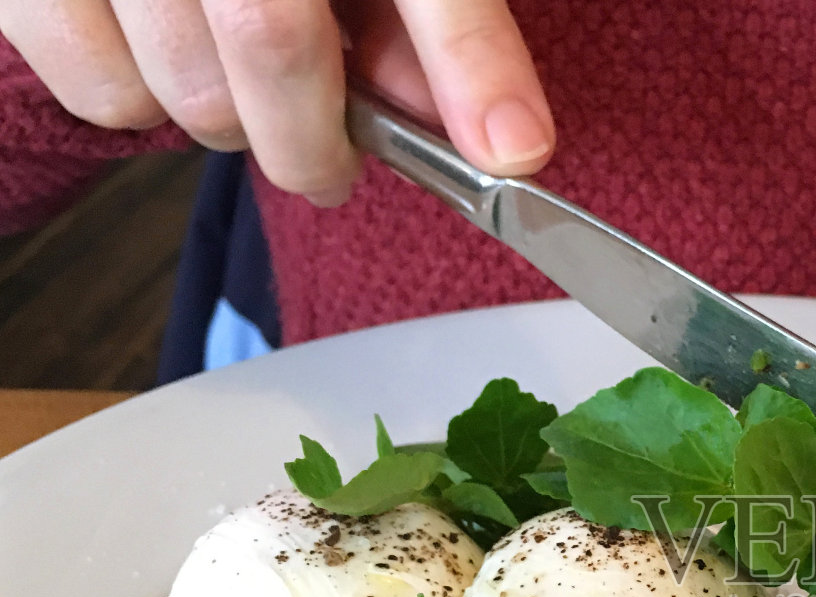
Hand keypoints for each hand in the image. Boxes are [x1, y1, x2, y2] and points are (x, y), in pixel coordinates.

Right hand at [0, 0, 554, 205]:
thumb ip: (424, 20)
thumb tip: (483, 130)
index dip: (471, 60)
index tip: (515, 146)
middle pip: (272, 42)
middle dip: (316, 141)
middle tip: (331, 160)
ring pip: (186, 90)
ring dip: (230, 123)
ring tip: (237, 80)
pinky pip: (103, 93)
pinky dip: (140, 106)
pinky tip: (162, 56)